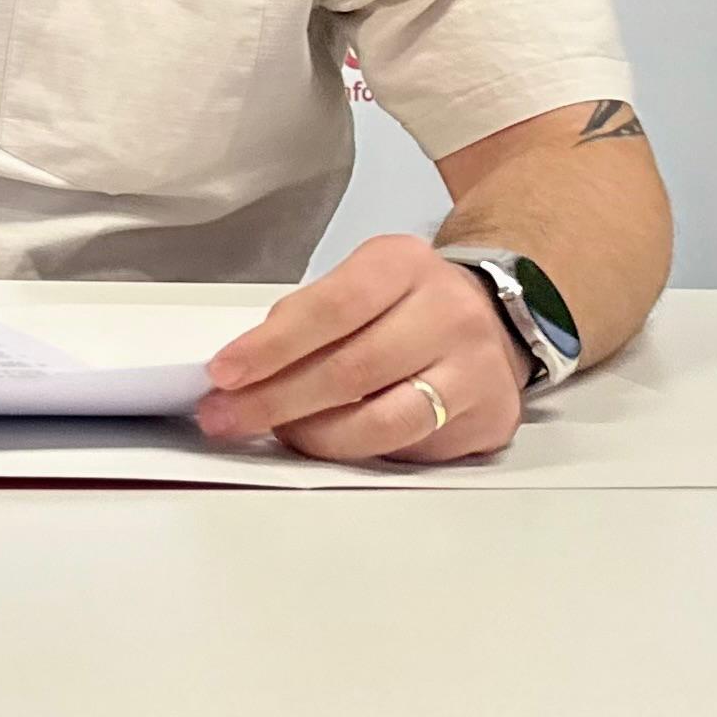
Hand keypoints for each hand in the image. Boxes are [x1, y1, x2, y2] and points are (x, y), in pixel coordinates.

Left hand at [196, 234, 530, 462]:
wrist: (492, 316)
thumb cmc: (405, 301)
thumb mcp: (357, 280)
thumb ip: (307, 317)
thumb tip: (243, 370)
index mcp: (403, 264)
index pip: (329, 309)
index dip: (271, 346)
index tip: (224, 373)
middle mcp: (448, 313)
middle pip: (352, 371)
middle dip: (276, 401)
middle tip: (226, 417)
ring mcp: (475, 370)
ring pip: (385, 422)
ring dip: (316, 436)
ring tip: (278, 434)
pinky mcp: (489, 420)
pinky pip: (412, 449)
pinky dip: (360, 451)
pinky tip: (330, 444)